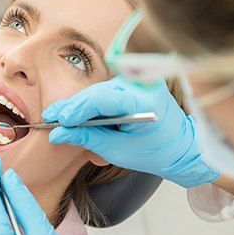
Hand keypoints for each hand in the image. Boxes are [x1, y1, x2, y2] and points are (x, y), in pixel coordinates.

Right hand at [42, 76, 219, 187]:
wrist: (184, 147)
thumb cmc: (156, 152)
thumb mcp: (118, 151)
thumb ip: (87, 139)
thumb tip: (58, 134)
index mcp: (143, 101)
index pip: (101, 99)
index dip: (76, 109)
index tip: (57, 121)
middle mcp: (141, 85)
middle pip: (96, 93)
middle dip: (72, 108)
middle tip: (49, 120)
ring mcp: (139, 82)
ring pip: (98, 92)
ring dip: (79, 107)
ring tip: (59, 120)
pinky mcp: (134, 84)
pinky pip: (105, 92)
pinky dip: (90, 105)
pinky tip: (75, 116)